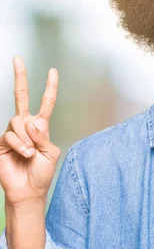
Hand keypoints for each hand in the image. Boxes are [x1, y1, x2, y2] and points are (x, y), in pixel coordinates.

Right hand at [0, 56, 60, 205]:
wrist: (29, 189)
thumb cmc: (42, 172)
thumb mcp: (51, 152)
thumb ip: (43, 136)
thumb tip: (30, 121)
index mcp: (41, 126)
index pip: (46, 102)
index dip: (50, 87)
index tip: (53, 71)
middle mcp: (25, 125)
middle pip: (20, 97)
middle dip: (20, 77)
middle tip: (17, 58)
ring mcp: (12, 132)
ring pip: (18, 122)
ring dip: (27, 139)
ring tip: (30, 153)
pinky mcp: (1, 142)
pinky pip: (9, 135)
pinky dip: (19, 145)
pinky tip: (23, 154)